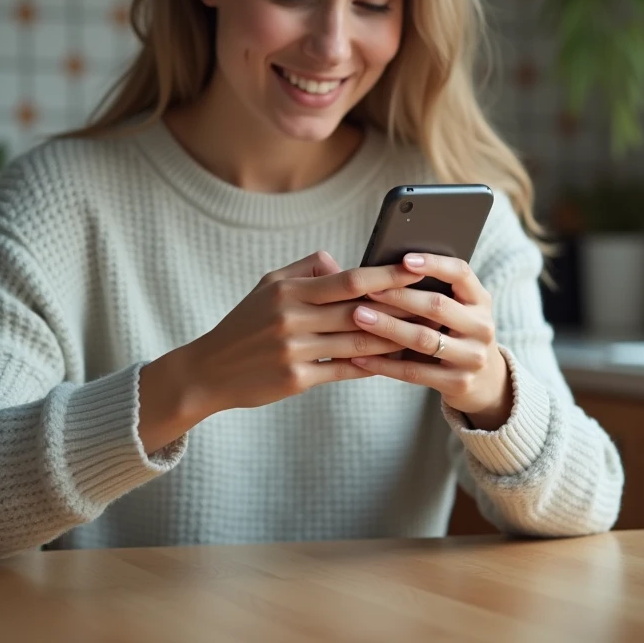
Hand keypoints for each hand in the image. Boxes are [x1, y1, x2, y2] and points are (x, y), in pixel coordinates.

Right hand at [138, 251, 424, 452]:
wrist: (208, 371)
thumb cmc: (244, 324)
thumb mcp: (268, 286)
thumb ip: (307, 268)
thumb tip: (345, 263)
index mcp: (289, 290)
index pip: (349, 278)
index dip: (386, 274)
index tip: (416, 268)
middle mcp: (292, 318)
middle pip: (361, 310)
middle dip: (400, 306)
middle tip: (435, 302)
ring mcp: (295, 350)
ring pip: (358, 343)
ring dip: (394, 339)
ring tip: (424, 333)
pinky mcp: (296, 379)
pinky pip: (344, 370)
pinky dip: (371, 366)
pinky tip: (394, 362)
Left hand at [349, 253, 511, 430]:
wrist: (485, 381)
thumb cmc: (455, 333)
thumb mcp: (456, 309)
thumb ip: (429, 290)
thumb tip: (378, 267)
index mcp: (480, 300)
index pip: (460, 273)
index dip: (433, 264)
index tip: (404, 260)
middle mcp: (482, 326)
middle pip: (437, 306)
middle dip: (399, 296)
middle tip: (367, 290)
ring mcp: (473, 357)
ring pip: (424, 339)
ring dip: (388, 327)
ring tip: (359, 317)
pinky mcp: (459, 383)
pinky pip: (415, 372)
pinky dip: (384, 364)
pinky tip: (359, 357)